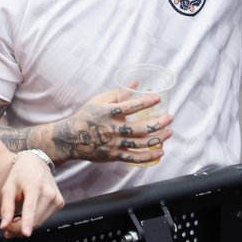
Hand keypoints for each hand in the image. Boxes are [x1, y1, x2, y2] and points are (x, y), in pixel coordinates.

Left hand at [0, 151, 64, 237]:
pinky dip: (35, 221)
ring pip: (40, 222)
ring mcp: (56, 198)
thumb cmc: (20, 174)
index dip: (27, 221)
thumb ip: (6, 208)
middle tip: (7, 228)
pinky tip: (27, 216)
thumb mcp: (8, 188)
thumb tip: (5, 225)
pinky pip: (45, 219)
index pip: (31, 207)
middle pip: (35, 219)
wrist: (35, 163)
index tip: (26, 233)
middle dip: (18, 228)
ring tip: (16, 220)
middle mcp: (49, 192)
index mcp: (34, 185)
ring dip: (26, 226)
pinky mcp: (60, 203)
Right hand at [55, 88, 173, 163]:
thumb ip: (119, 93)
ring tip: (169, 132)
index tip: (158, 98)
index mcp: (107, 112)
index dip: (144, 102)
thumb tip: (136, 83)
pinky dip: (148, 156)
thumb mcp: (100, 100)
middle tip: (170, 117)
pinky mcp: (114, 155)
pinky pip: (134, 158)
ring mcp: (113, 144)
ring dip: (157, 139)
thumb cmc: (87, 115)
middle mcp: (111, 129)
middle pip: (138, 128)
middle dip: (157, 123)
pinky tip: (160, 152)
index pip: (128, 107)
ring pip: (139, 144)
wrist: (71, 138)